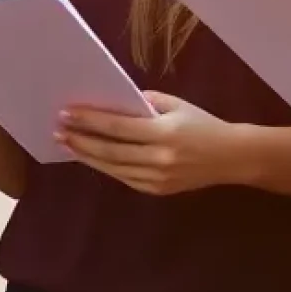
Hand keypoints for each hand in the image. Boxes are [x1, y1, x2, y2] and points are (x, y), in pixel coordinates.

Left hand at [56, 91, 246, 195]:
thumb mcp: (176, 105)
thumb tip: (113, 101)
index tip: (67, 113)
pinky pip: (125, 178)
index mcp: (163, 133)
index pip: (117, 127)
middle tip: (58, 130)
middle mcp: (159, 158)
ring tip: (67, 144)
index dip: (90, 120)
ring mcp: (158, 178)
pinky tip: (91, 158)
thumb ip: (145, 102)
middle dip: (81, 140)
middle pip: (110, 150)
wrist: (232, 158)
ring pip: (114, 168)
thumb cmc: (202, 124)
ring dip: (88, 156)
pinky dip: (106, 167)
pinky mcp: (158, 190)